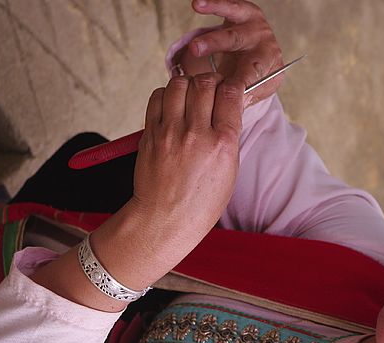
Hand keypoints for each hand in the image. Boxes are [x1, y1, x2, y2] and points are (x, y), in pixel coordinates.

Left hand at [130, 72, 243, 238]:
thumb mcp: (229, 170)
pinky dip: (167, 95)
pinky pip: (157, 96)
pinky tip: (172, 106)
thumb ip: (229, 135)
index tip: (231, 89)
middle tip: (211, 91)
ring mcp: (170, 132)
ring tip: (190, 97)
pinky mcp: (151, 133)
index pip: (230, 93)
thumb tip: (228, 106)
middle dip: (211, 82)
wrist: (166, 218)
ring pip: (179, 83)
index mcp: (223, 144)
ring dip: (188, 85)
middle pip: (205, 82)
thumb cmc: (201, 200)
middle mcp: (197, 134)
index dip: (233, 86)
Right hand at [182, 0, 284, 106]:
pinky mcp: (245, 12)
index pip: (253, 78)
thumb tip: (224, 113)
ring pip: (234, 34)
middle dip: (220, 55)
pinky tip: (198, 5)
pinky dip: (214, 5)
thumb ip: (237, 99)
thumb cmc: (252, 75)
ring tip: (194, 45)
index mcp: (269, 69)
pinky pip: (230, 7)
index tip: (218, 91)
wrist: (261, 52)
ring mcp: (256, 29)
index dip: (236, 84)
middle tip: (196, 56)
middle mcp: (266, 47)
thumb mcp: (250, 91)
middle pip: (245, 57)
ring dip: (212, 39)